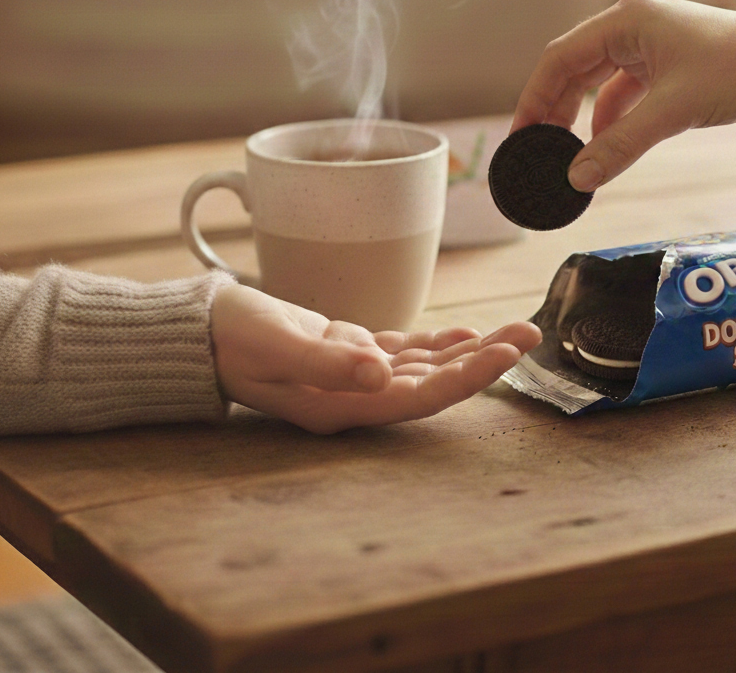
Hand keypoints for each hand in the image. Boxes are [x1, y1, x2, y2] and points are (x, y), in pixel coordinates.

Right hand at [211, 284, 540, 433]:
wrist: (205, 331)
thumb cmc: (233, 339)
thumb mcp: (275, 348)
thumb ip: (327, 364)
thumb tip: (382, 375)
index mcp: (341, 406)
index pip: (418, 397)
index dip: (464, 378)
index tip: (504, 354)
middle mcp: (356, 397)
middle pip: (434, 383)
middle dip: (484, 360)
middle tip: (530, 333)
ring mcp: (355, 376)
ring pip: (426, 365)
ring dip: (470, 347)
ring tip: (515, 329)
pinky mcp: (351, 352)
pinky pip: (405, 351)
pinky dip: (437, 341)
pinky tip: (467, 331)